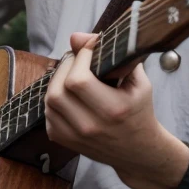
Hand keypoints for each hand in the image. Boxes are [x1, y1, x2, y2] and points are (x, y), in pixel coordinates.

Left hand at [44, 33, 188, 188]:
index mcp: (113, 109)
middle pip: (59, 90)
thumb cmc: (140, 110)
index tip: (90, 47)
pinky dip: (54, 98)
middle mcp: (91, 126)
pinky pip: (48, 114)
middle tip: (77, 58)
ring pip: (50, 101)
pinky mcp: (65, 142)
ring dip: (57, 80)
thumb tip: (77, 36)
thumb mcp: (138, 80)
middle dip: (66, 66)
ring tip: (71, 72)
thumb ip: (112, 56)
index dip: (80, 56)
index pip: (79, 79)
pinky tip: (68, 93)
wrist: (138, 151)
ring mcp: (76, 137)